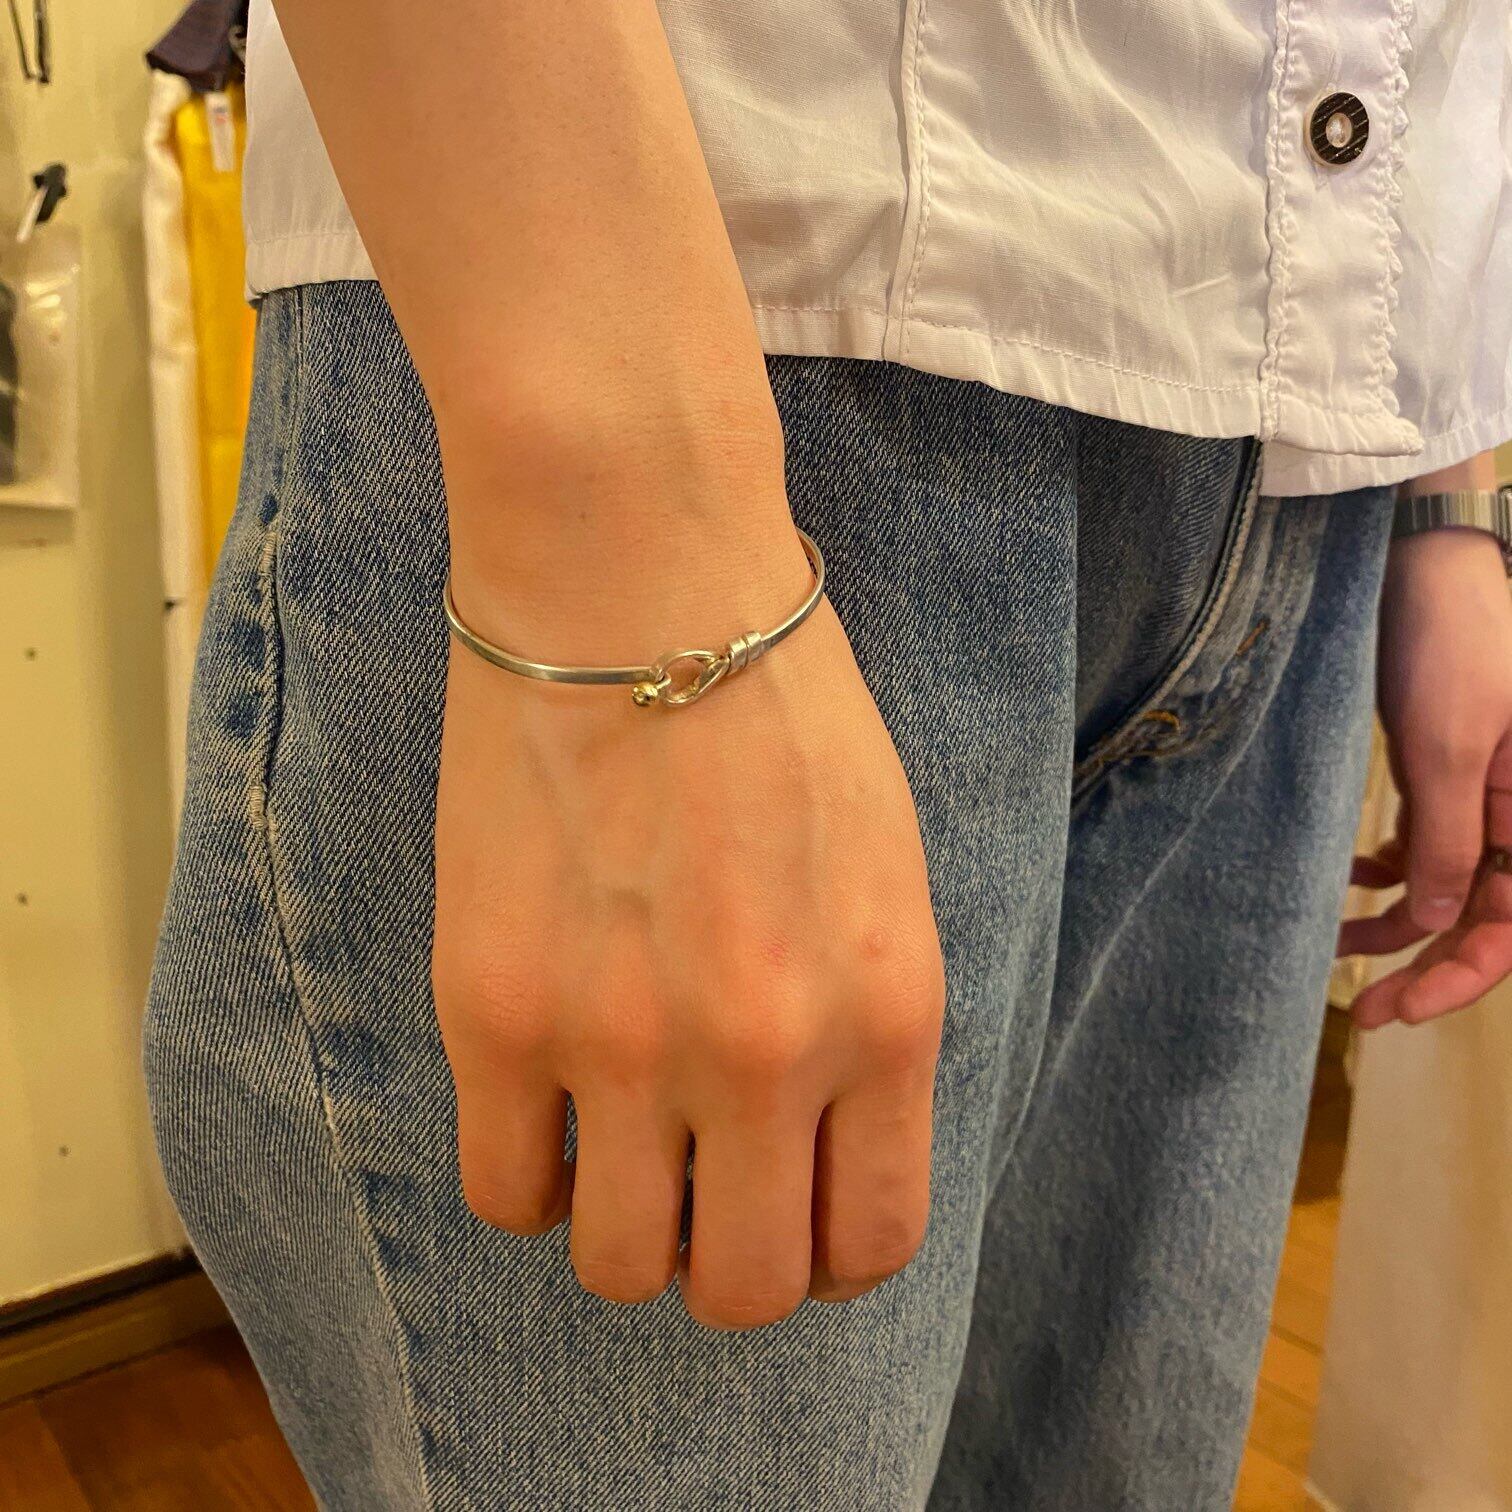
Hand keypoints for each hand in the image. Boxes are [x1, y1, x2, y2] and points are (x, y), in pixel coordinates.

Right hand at [431, 574, 945, 1329]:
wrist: (638, 580)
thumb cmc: (777, 707)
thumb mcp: (885, 870)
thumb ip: (868, 1024)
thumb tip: (816, 1143)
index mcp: (886, 1012)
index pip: (872, 1240)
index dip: (828, 1256)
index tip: (792, 1217)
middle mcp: (764, 1052)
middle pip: (746, 1289)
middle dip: (729, 1264)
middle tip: (701, 1194)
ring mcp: (622, 1040)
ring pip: (620, 1268)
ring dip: (627, 1232)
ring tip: (617, 1146)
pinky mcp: (497, 1008)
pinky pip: (504, 1193)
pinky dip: (532, 1178)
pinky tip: (545, 1108)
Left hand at [1339, 525, 1511, 1026]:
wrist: (1424, 570)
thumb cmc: (1453, 646)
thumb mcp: (1450, 749)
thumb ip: (1448, 839)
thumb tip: (1436, 918)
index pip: (1511, 922)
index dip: (1463, 976)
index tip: (1401, 1009)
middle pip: (1480, 914)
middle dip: (1423, 963)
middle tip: (1361, 1006)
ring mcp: (1484, 795)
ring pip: (1446, 884)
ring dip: (1396, 919)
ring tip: (1336, 941)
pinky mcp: (1446, 774)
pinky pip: (1428, 843)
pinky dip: (1392, 869)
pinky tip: (1356, 881)